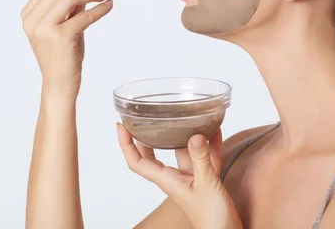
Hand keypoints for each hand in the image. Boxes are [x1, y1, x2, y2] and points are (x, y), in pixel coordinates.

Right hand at [21, 0, 112, 99]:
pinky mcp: (60, 38)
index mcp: (29, 14)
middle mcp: (32, 20)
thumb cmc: (62, 55)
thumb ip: (71, 4)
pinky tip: (108, 6)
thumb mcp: (65, 24)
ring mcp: (44, 29)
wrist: (59, 84)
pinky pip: (83, 16)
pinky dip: (99, 9)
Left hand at [117, 124, 242, 228]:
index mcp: (166, 180)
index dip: (126, 144)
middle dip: (146, 136)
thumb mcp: (207, 185)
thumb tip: (195, 136)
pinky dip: (208, 144)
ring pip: (180, 151)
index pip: (137, 161)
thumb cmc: (213, 218)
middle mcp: (174, 177)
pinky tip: (214, 130)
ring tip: (181, 116)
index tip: (121, 126)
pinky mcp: (205, 179)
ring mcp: (189, 178)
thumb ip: (201, 159)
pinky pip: (203, 156)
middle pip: (153, 154)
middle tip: (143, 118)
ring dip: (182, 135)